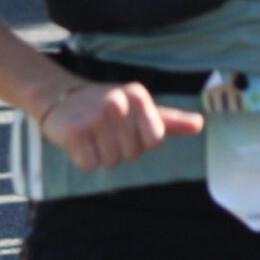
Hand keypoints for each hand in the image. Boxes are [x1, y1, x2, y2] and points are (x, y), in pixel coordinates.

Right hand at [36, 79, 202, 171]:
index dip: (141, 142)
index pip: (155, 140)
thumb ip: (170, 120)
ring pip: (112, 162)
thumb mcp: (139, 108)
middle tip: (105, 131)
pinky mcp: (74, 132)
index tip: (127, 128)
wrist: (60, 97)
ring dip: (102, 155)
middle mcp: (117, 102)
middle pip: (133, 154)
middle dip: (120, 149)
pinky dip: (85, 159)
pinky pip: (91, 164)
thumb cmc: (107, 106)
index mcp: (138, 95)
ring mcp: (94, 117)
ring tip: (92, 135)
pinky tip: (80, 141)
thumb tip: (200, 124)